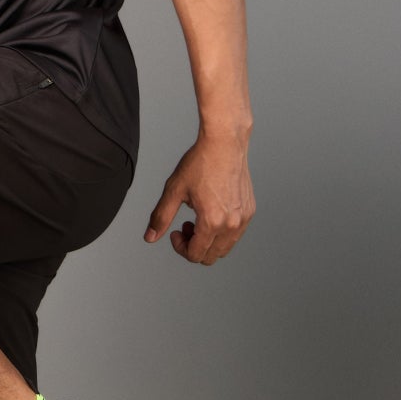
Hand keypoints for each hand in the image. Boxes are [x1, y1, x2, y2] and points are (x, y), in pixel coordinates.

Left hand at [143, 133, 254, 263]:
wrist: (225, 143)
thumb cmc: (201, 162)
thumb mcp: (174, 190)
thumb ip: (161, 217)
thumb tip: (150, 237)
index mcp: (212, 222)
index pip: (196, 255)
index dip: (180, 248)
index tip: (174, 232)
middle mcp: (232, 224)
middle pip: (211, 256)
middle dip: (194, 247)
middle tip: (185, 227)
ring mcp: (243, 218)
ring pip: (225, 247)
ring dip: (209, 241)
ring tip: (198, 219)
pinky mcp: (249, 210)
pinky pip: (235, 234)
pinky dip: (221, 231)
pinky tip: (212, 212)